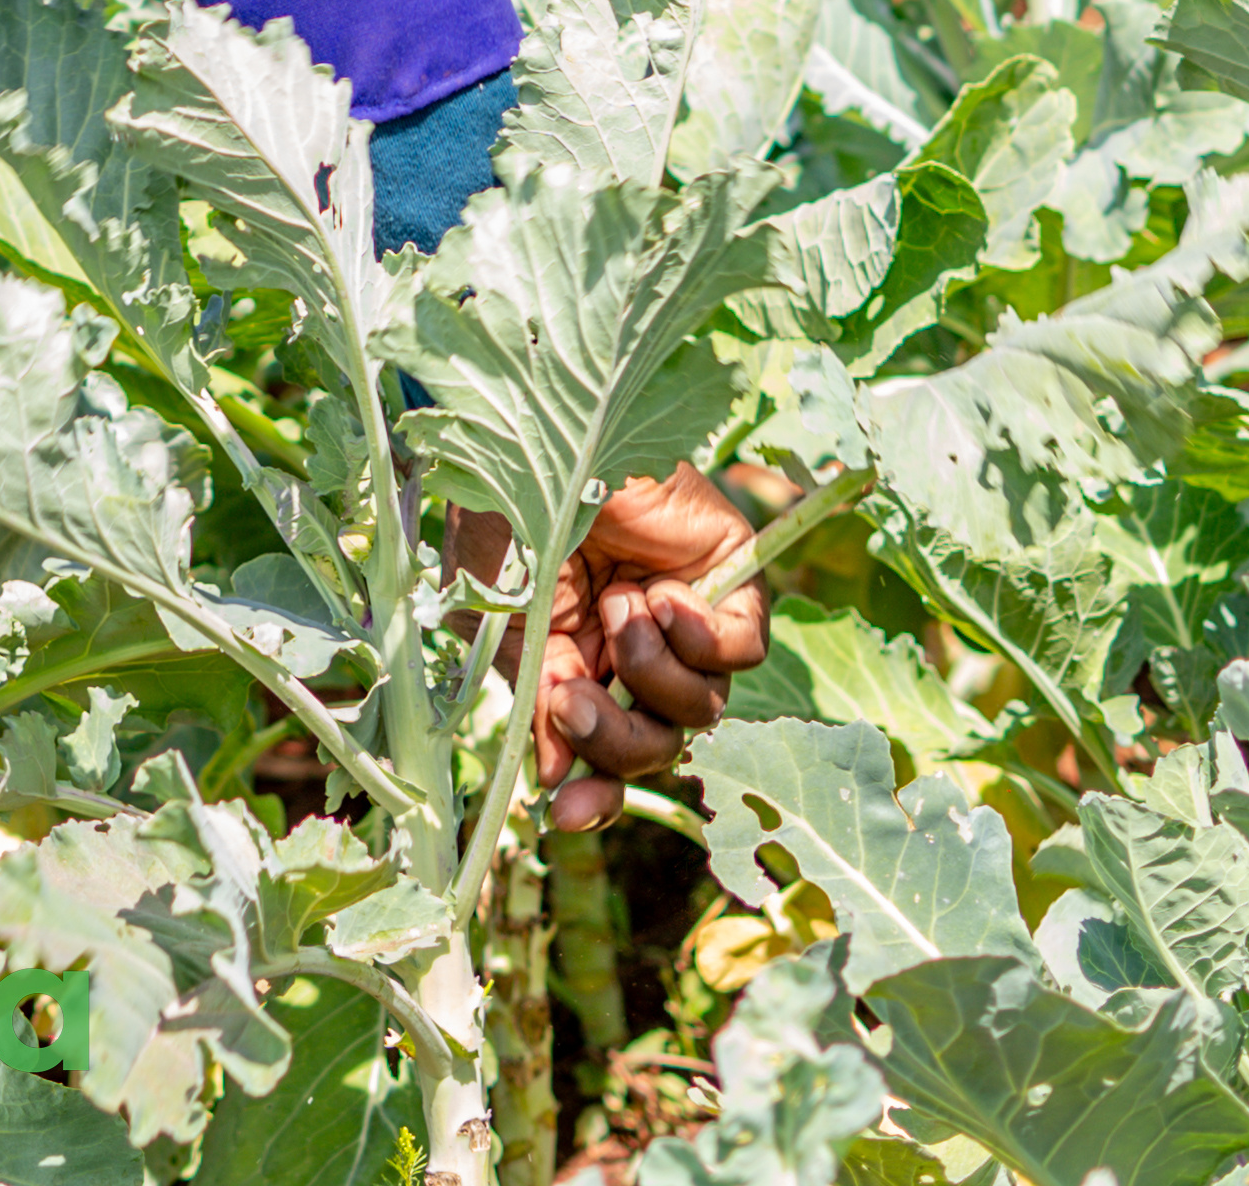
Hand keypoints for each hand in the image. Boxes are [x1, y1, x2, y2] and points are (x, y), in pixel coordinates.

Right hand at [461, 472, 770, 833]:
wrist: (539, 432)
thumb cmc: (506, 511)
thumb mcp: (510, 615)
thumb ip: (539, 696)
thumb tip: (555, 780)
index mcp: (582, 660)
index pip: (605, 751)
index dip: (593, 794)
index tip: (563, 816)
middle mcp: (639, 649)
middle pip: (657, 742)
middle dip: (615, 738)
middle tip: (572, 693)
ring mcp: (688, 618)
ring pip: (701, 709)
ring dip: (651, 674)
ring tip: (619, 607)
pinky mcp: (732, 580)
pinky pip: (742, 653)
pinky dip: (700, 641)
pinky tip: (660, 599)